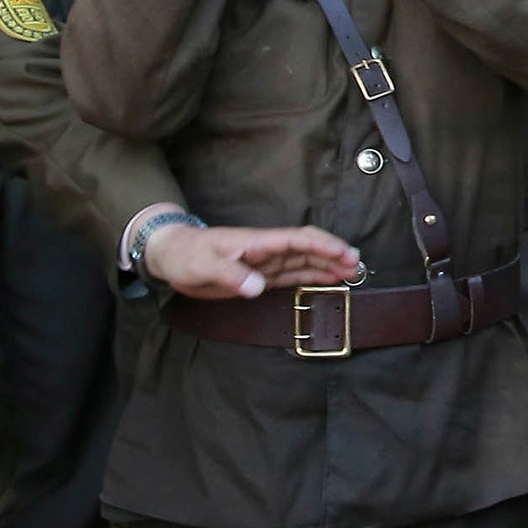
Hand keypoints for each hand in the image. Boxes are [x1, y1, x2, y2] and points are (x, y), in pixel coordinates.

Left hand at [141, 221, 362, 298]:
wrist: (169, 256)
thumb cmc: (185, 255)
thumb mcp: (202, 265)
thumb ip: (230, 275)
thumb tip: (257, 287)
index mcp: (256, 242)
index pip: (296, 239)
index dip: (322, 245)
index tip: (344, 254)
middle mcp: (266, 250)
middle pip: (307, 248)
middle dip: (333, 254)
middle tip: (358, 266)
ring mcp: (265, 263)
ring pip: (304, 261)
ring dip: (328, 266)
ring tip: (354, 273)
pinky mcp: (260, 276)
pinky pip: (292, 275)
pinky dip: (313, 276)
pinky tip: (330, 280)